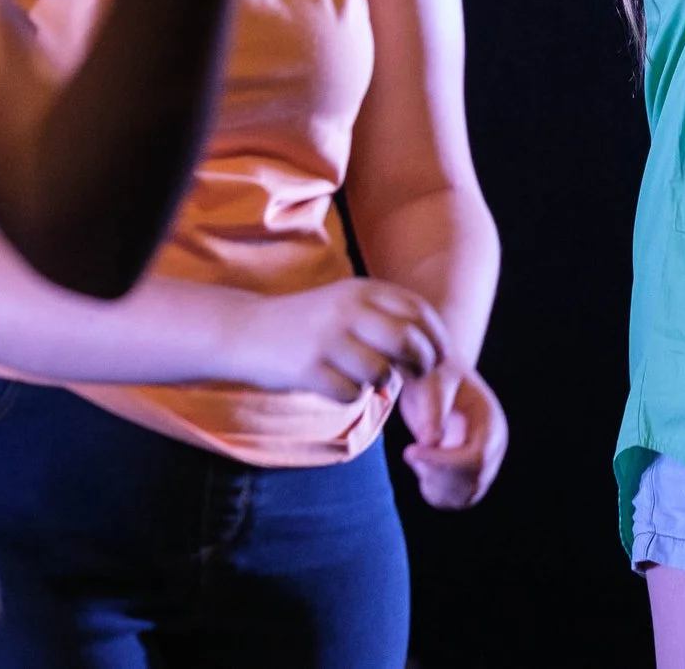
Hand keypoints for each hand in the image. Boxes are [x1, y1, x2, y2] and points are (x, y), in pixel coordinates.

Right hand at [226, 278, 452, 401]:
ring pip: (381, 372)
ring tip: (365, 377)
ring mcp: (327, 339)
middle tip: (416, 375)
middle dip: (421, 364)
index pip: (419, 313)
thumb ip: (388, 316)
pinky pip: (350, 393)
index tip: (439, 356)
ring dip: (381, 383)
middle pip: (409, 343)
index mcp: (362, 289)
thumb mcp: (348, 303)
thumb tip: (435, 349)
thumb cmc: (310, 323)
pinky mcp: (307, 369)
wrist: (245, 331)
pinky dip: (350, 395)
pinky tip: (336, 385)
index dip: (437, 338)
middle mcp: (348, 309)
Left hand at [400, 359, 508, 509]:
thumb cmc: (435, 375)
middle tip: (410, 452)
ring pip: (464, 497)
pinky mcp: (469, 475)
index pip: (475, 459)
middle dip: (435, 473)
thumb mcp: (433, 382)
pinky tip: (422, 467)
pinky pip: (456, 500)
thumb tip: (431, 441)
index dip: (441, 463)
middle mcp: (493, 448)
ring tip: (418, 455)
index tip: (409, 451)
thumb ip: (433, 408)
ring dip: (435, 484)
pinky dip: (435, 492)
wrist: (441, 377)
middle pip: (472, 482)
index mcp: (491, 423)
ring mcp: (484, 464)